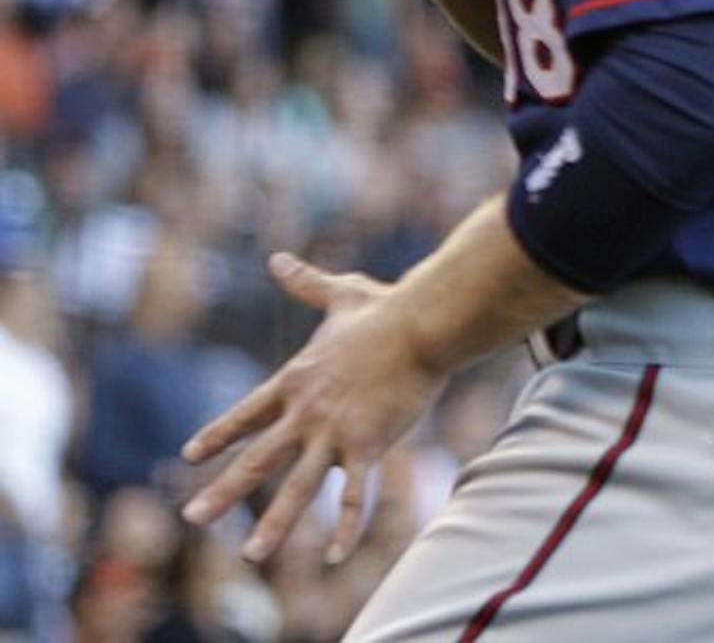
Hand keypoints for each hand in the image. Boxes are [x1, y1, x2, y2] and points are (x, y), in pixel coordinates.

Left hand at [181, 253, 448, 565]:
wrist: (422, 323)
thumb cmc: (385, 308)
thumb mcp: (340, 293)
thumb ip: (306, 283)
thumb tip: (278, 259)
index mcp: (297, 380)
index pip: (248, 414)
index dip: (219, 434)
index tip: (191, 454)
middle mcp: (307, 412)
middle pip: (257, 459)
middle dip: (224, 491)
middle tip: (192, 517)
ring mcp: (335, 433)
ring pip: (297, 487)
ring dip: (275, 523)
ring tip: (251, 553)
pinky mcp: (368, 445)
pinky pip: (355, 495)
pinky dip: (347, 527)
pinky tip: (337, 555)